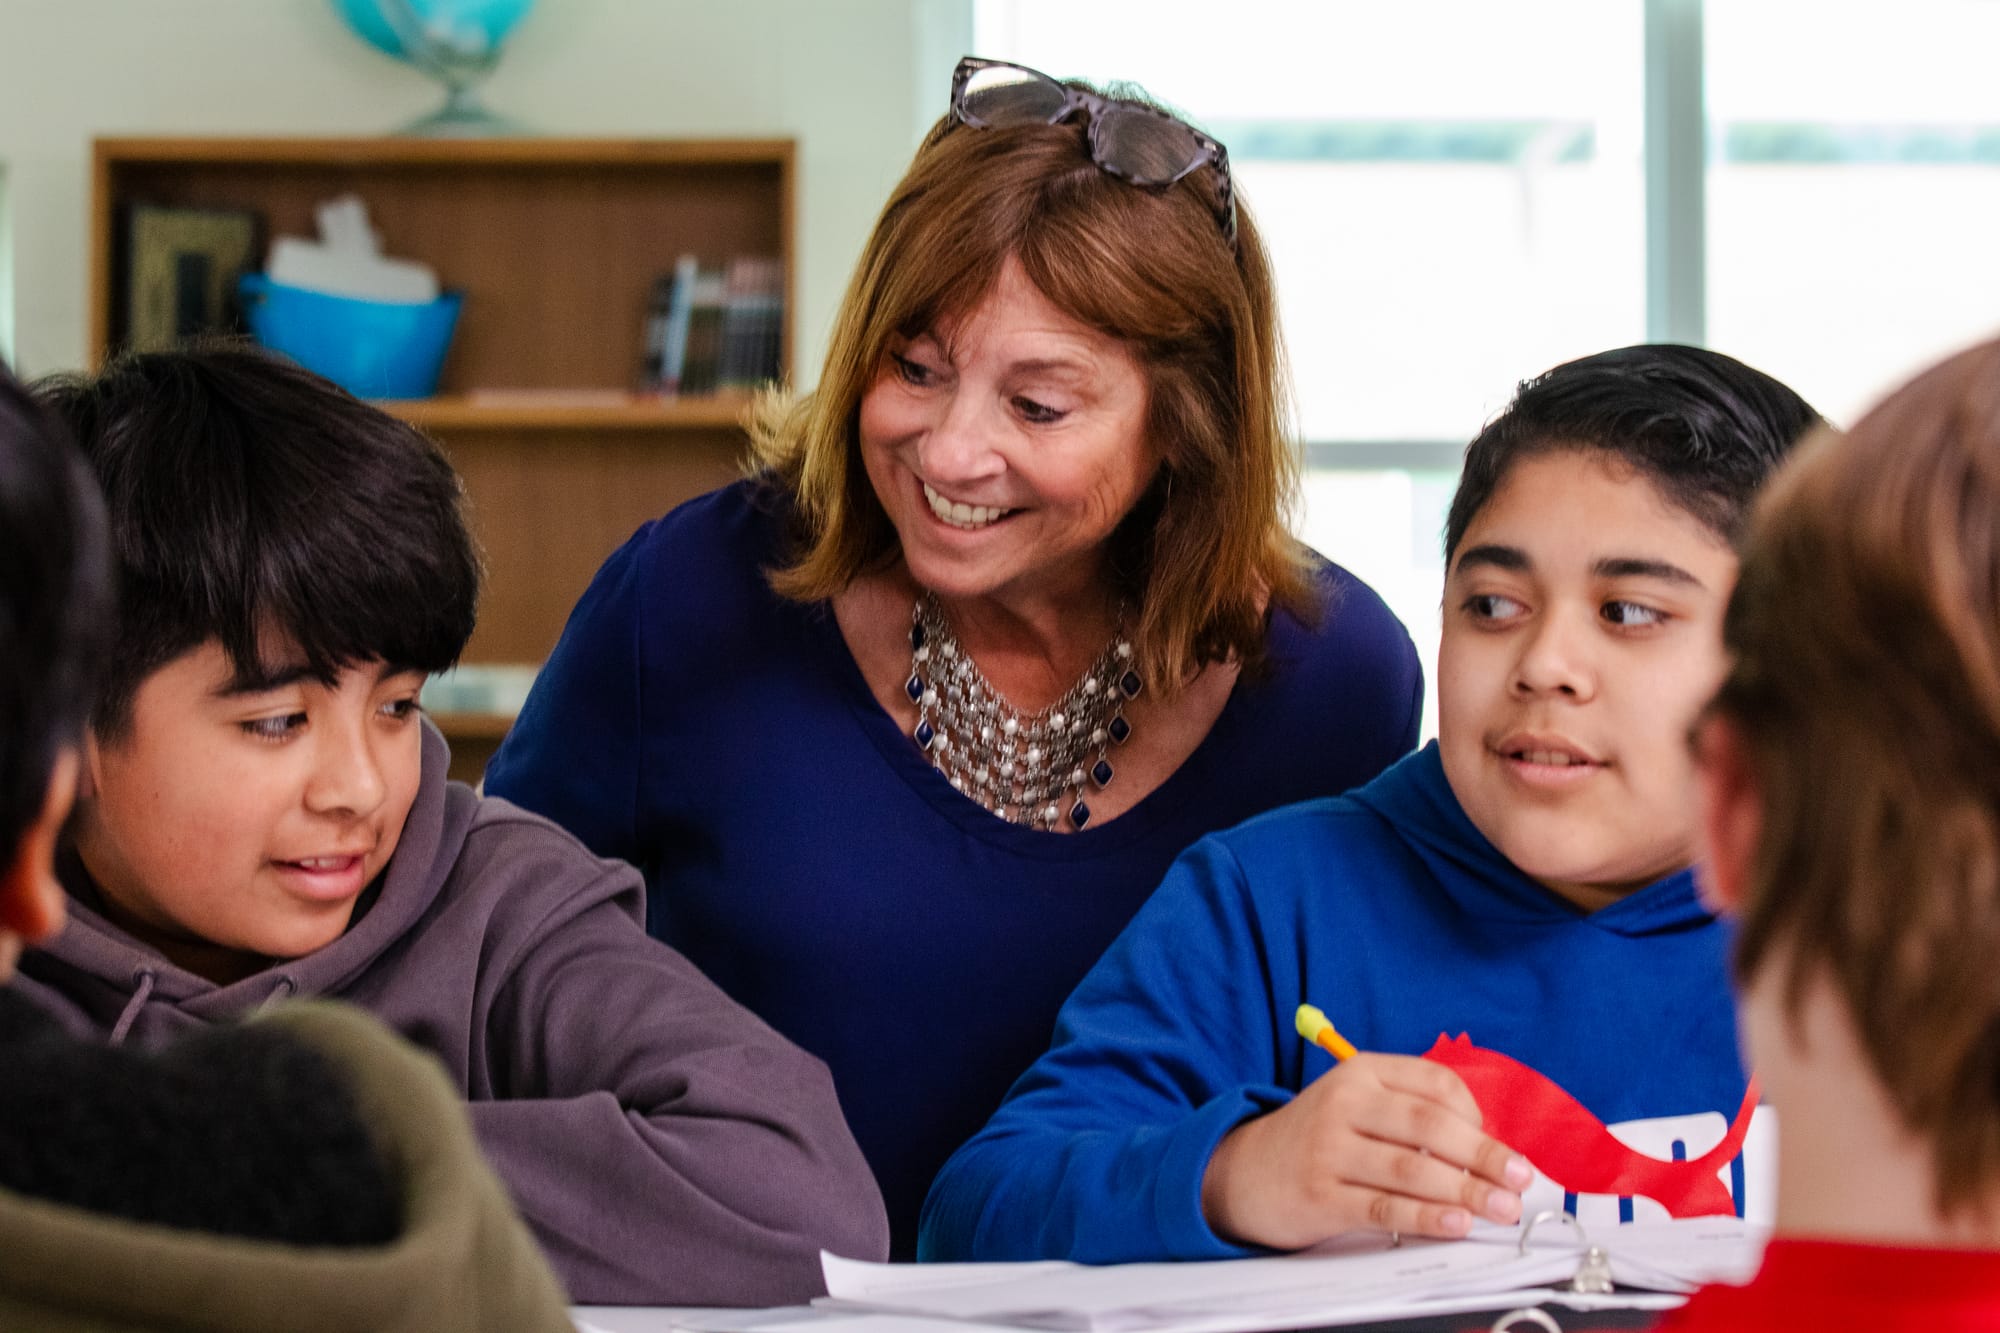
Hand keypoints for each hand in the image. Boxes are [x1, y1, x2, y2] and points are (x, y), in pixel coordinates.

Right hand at [1200, 1052, 1531, 1250]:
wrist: (1245, 1171)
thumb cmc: (1319, 1138)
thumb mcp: (1357, 1104)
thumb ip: (1412, 1112)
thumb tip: (1486, 1147)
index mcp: (1361, 1072)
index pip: (1434, 1084)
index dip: (1477, 1115)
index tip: (1503, 1147)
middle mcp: (1344, 1104)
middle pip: (1429, 1125)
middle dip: (1484, 1155)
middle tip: (1519, 1179)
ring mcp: (1329, 1149)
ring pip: (1411, 1169)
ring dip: (1466, 1191)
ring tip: (1499, 1208)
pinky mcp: (1321, 1195)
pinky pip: (1384, 1207)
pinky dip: (1426, 1217)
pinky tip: (1455, 1223)